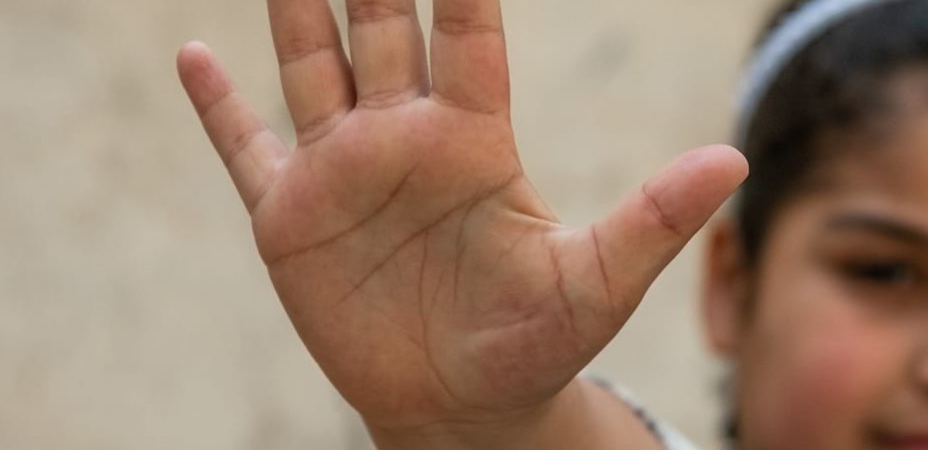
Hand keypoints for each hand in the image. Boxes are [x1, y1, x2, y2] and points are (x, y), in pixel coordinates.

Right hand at [175, 0, 745, 437]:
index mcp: (476, 138)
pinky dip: (218, 106)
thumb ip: (655, 217)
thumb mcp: (600, 281)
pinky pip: (247, 147)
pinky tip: (193, 53)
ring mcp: (344, 171)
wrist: (465, 406)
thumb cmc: (538, 342)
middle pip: (381, 24)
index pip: (467, 32)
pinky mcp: (291, 219)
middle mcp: (405, 136)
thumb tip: (734, 161)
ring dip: (296, 7)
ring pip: (312, 64)